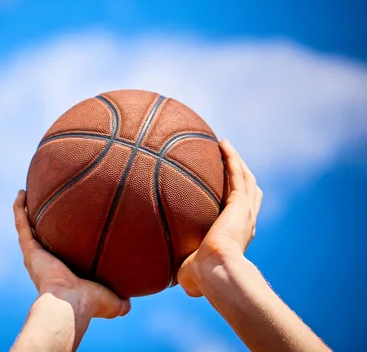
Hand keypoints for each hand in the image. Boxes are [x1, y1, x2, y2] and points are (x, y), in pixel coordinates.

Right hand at [13, 190, 130, 321]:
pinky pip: (22, 223)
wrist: (70, 305)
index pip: (57, 254)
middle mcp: (43, 263)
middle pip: (38, 238)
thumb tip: (129, 304)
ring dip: (24, 212)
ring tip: (25, 195)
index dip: (57, 243)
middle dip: (37, 225)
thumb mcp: (110, 301)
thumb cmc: (90, 304)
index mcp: (59, 273)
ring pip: (26, 228)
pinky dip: (19, 208)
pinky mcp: (30, 248)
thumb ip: (119, 301)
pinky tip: (21, 193)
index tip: (61, 230)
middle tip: (40, 208)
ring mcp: (34, 254)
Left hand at [177, 139, 262, 296]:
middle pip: (249, 192)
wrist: (215, 272)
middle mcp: (245, 221)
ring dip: (237, 160)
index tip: (227, 189)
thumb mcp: (193, 270)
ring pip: (245, 179)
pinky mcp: (238, 203)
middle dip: (241, 175)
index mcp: (237, 236)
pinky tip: (223, 144)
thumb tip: (174, 280)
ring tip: (225, 146)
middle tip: (229, 160)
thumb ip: (187, 270)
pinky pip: (237, 174)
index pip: (241, 213)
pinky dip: (232, 158)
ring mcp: (244, 211)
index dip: (237, 199)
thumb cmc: (203, 277)